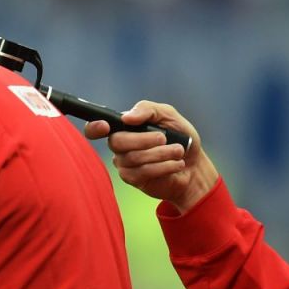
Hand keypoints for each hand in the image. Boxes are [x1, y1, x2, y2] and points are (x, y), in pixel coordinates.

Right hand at [84, 100, 218, 212]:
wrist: (195, 165)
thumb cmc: (180, 138)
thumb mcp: (169, 116)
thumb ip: (148, 110)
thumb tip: (126, 117)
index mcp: (123, 127)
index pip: (95, 128)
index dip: (94, 128)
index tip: (105, 126)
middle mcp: (119, 146)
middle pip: (117, 141)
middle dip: (144, 139)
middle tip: (164, 138)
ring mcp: (124, 163)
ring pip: (133, 157)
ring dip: (161, 153)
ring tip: (178, 151)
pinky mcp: (133, 179)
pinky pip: (143, 172)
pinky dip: (164, 166)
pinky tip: (176, 164)